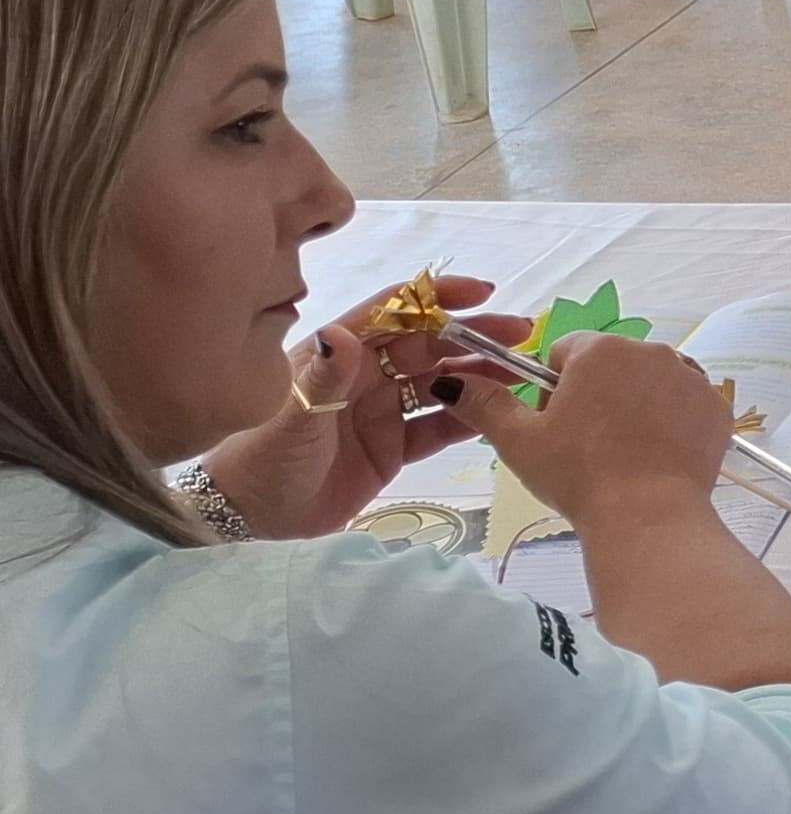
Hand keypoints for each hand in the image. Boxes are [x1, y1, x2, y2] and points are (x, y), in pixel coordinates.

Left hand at [193, 273, 533, 538]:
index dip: (438, 297)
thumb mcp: (292, 420)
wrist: (245, 521)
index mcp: (339, 355)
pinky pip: (438, 427)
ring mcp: (381, 411)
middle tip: (521, 336)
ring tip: (521, 376)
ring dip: (480, 375)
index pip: (395, 310)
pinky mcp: (391, 448)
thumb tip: (341, 334)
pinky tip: (499, 415)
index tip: (483, 292)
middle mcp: (365, 375)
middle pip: (429, 344)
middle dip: (475, 335)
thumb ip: (324, 379)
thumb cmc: (260, 460)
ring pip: (440, 382)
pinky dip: (469, 419)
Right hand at [461, 333, 735, 532]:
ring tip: (622, 454)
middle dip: (596, 394)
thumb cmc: (578, 474)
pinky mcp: (716, 407)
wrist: (647, 515)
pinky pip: (686, 405)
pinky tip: (656, 457)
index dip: (554, 386)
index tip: (555, 423)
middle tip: (586, 445)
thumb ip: (485, 404)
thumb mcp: (519, 441)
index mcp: (601, 351)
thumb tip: (450, 380)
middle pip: (611, 365)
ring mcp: (691, 378)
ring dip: (635, 405)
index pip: (567, 350)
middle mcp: (652, 351)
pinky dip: (673, 423)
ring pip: (651, 382)